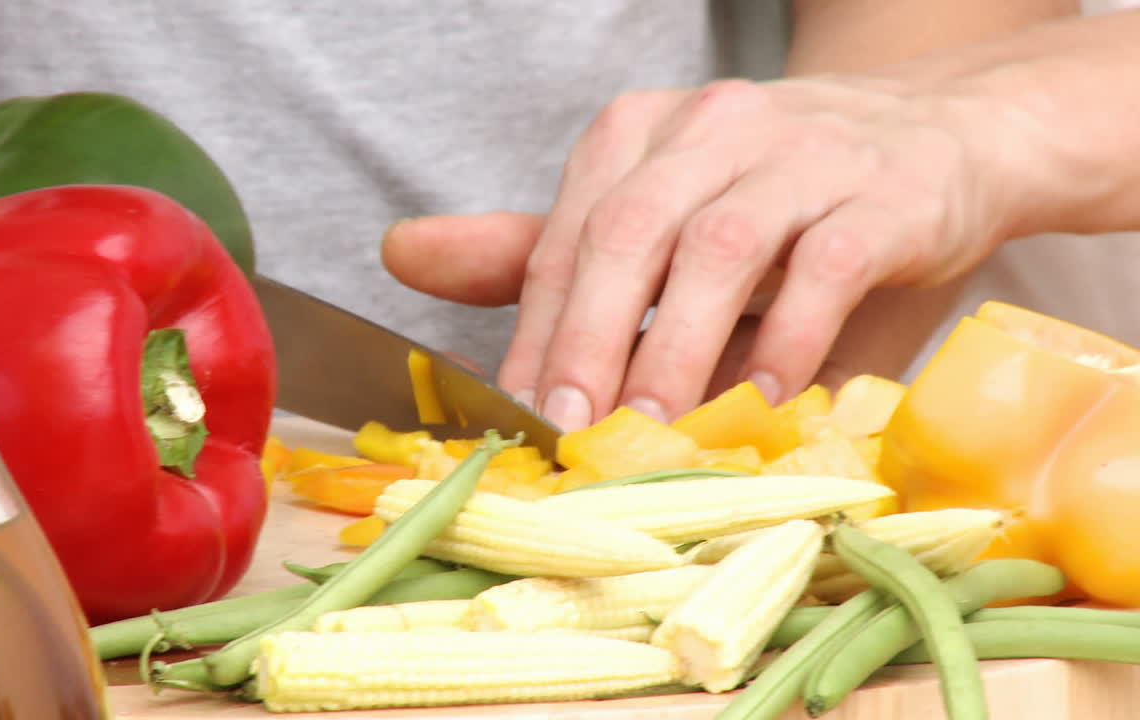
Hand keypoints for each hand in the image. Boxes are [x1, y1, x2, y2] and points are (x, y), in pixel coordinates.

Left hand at [387, 76, 1011, 429]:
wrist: (933, 137)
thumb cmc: (775, 198)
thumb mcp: (657, 217)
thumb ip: (542, 246)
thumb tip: (403, 253)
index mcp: (640, 132)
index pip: (568, 234)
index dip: (537, 328)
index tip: (518, 416)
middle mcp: (711, 126)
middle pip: (628, 231)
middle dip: (588, 336)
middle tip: (569, 428)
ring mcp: (799, 153)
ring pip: (718, 247)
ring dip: (676, 346)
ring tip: (649, 428)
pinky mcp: (882, 192)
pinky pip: (825, 265)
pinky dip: (786, 336)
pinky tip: (760, 400)